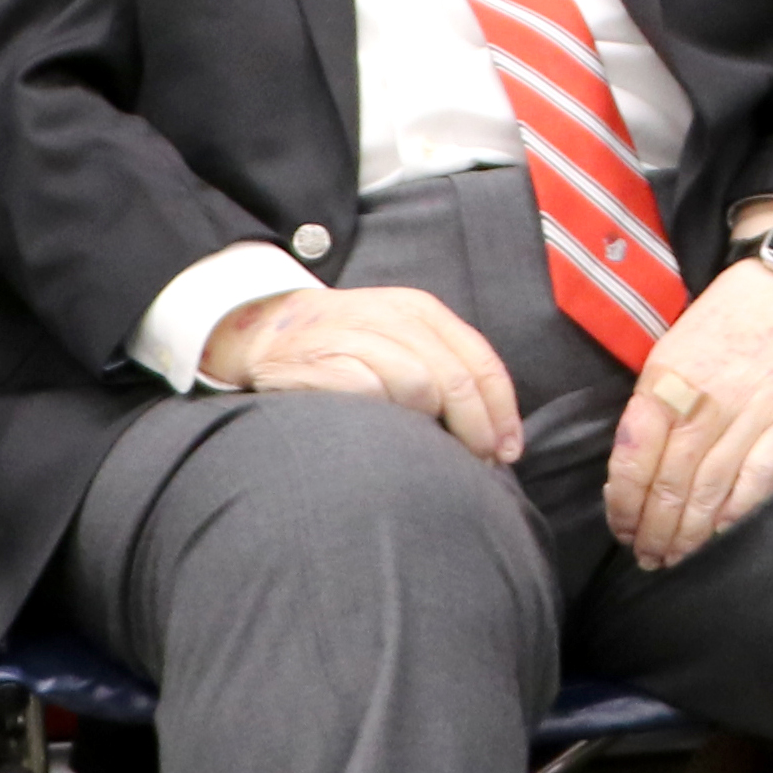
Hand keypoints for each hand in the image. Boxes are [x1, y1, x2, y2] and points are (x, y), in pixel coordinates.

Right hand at [201, 282, 523, 464]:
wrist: (264, 330)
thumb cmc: (343, 345)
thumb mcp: (397, 337)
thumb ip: (442, 366)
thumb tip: (494, 431)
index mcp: (418, 310)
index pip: (479, 360)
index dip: (501, 410)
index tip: (507, 449)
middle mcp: (390, 318)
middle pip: (455, 377)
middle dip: (476, 427)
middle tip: (480, 462)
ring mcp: (354, 337)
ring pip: (419, 384)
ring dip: (433, 426)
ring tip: (433, 452)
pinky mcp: (322, 364)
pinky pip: (371, 394)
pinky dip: (388, 418)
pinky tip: (391, 438)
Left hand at [604, 257, 772, 570]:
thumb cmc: (719, 317)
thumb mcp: (666, 349)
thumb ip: (651, 406)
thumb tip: (631, 468)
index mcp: (665, 381)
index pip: (634, 457)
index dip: (623, 503)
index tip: (619, 527)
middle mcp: (703, 402)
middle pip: (670, 484)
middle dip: (653, 530)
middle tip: (645, 558)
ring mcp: (748, 414)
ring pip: (710, 491)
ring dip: (688, 534)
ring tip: (673, 559)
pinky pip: (758, 480)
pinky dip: (736, 514)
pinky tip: (719, 536)